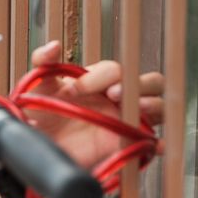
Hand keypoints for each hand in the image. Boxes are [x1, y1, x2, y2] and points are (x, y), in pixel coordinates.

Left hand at [16, 39, 165, 171]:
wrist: (38, 151)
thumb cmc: (42, 117)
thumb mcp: (38, 89)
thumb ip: (44, 64)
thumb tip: (53, 45)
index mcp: (101, 82)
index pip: (114, 70)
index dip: (98, 77)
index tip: (74, 90)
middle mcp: (119, 99)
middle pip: (150, 82)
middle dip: (136, 84)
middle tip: (112, 94)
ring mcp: (126, 122)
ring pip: (158, 107)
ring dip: (153, 105)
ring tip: (139, 109)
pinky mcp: (127, 147)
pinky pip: (151, 144)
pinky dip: (158, 143)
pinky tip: (156, 146)